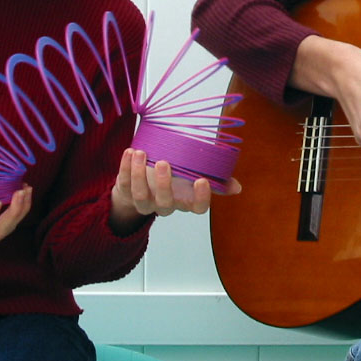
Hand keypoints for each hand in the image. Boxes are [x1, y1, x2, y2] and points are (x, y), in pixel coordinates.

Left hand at [109, 148, 241, 233]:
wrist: (138, 187)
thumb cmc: (172, 179)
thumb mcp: (193, 179)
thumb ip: (216, 181)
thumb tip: (237, 187)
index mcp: (183, 200)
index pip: (196, 208)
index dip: (200, 198)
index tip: (202, 180)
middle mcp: (164, 204)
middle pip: (165, 204)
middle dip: (164, 184)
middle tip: (164, 162)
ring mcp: (144, 200)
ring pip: (140, 195)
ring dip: (139, 174)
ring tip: (141, 153)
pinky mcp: (126, 191)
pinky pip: (123, 183)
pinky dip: (125, 167)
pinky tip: (130, 152)